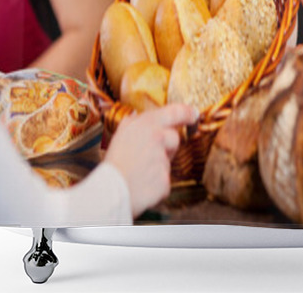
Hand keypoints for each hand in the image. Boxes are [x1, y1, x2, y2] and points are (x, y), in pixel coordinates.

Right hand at [103, 103, 197, 217]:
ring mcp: (162, 159)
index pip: (176, 111)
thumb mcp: (121, 133)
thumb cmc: (114, 163)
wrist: (108, 192)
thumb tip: (138, 114)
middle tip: (147, 155)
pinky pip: (165, 180)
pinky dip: (156, 183)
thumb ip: (134, 121)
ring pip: (168, 160)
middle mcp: (158, 138)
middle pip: (175, 138)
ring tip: (140, 171)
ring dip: (159, 166)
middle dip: (166, 146)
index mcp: (147, 124)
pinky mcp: (165, 180)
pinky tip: (143, 184)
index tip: (194, 114)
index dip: (188, 112)